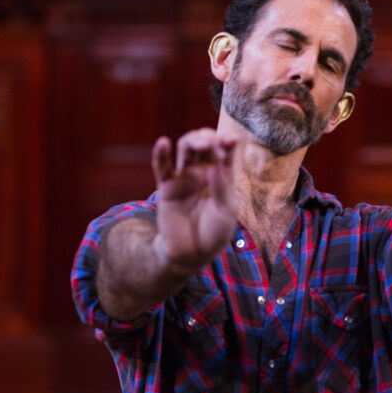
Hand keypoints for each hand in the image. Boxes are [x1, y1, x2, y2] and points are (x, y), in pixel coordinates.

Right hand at [151, 129, 237, 269]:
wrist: (193, 253)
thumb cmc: (215, 231)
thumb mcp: (226, 211)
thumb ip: (221, 188)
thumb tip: (214, 166)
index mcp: (222, 175)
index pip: (225, 152)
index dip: (227, 142)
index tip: (230, 140)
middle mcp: (203, 171)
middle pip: (204, 144)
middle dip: (208, 139)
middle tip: (211, 145)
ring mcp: (185, 177)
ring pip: (186, 149)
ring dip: (192, 141)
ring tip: (199, 145)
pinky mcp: (167, 187)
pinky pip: (162, 167)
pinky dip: (160, 154)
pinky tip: (162, 143)